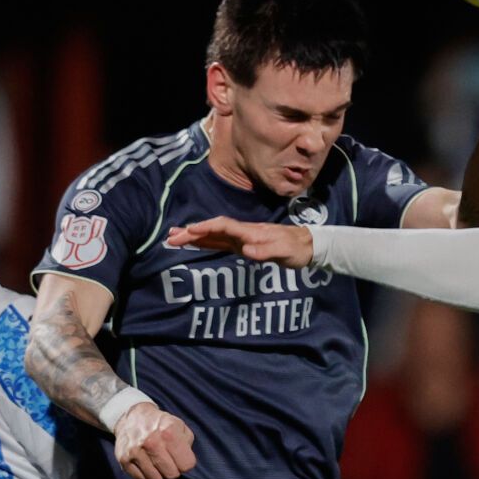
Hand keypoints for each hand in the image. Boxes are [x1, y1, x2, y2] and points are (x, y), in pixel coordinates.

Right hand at [116, 402, 197, 478]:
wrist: (132, 416)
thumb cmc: (160, 424)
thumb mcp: (179, 425)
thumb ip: (187, 443)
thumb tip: (186, 462)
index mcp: (169, 433)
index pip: (187, 465)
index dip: (186, 462)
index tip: (181, 457)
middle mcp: (152, 442)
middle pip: (172, 474)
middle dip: (173, 469)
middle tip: (169, 460)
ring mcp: (136, 451)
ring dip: (159, 473)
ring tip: (156, 461)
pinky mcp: (124, 459)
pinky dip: (145, 474)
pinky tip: (146, 463)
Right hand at [167, 217, 313, 268]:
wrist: (308, 245)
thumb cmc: (297, 249)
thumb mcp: (285, 252)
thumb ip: (266, 251)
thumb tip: (246, 251)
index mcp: (251, 232)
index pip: (224, 227)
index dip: (207, 228)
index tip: (190, 232)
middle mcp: (243, 233)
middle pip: (213, 229)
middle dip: (192, 232)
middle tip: (170, 237)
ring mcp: (242, 238)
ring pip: (213, 235)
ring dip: (193, 236)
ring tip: (173, 237)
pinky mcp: (242, 245)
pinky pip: (219, 242)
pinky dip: (204, 241)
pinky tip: (193, 242)